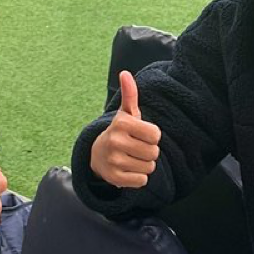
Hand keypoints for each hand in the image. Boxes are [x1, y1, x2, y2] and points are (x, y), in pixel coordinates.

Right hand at [89, 70, 160, 188]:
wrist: (97, 155)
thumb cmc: (120, 132)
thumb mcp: (126, 114)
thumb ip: (130, 94)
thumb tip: (125, 73)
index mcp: (121, 124)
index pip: (156, 135)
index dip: (152, 136)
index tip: (141, 135)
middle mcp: (115, 141)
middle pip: (154, 153)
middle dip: (149, 152)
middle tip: (136, 148)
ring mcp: (113, 161)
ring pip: (149, 168)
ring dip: (144, 165)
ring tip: (132, 158)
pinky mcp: (114, 178)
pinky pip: (142, 181)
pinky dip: (139, 178)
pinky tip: (128, 170)